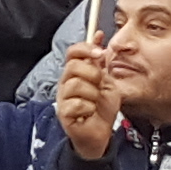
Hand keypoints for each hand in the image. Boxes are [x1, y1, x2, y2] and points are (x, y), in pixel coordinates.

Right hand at [53, 39, 117, 160]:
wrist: (102, 134)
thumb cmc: (102, 109)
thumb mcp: (107, 81)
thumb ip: (101, 62)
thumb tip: (98, 35)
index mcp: (75, 73)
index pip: (73, 52)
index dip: (86, 48)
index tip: (100, 52)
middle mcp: (66, 83)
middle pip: (74, 66)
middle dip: (93, 74)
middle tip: (100, 86)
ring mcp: (63, 98)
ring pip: (77, 85)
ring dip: (93, 94)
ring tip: (95, 102)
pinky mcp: (64, 113)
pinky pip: (78, 103)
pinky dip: (89, 108)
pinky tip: (89, 113)